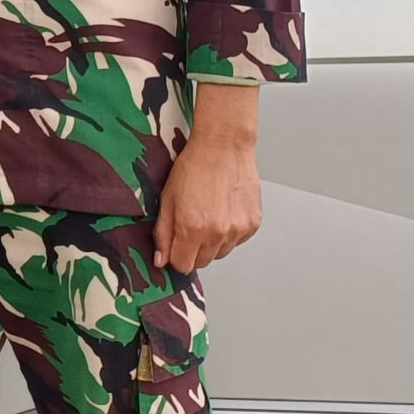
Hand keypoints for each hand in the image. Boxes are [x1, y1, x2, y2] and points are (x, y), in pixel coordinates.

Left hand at [154, 123, 262, 273]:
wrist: (223, 147)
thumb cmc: (194, 167)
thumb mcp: (167, 199)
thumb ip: (163, 233)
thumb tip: (161, 260)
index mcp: (192, 228)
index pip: (183, 266)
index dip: (176, 256)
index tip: (176, 244)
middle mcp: (218, 233)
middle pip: (202, 262)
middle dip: (193, 249)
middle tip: (192, 223)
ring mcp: (238, 230)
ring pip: (221, 253)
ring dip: (213, 242)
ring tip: (209, 213)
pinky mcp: (253, 224)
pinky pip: (237, 241)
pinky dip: (230, 232)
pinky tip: (224, 210)